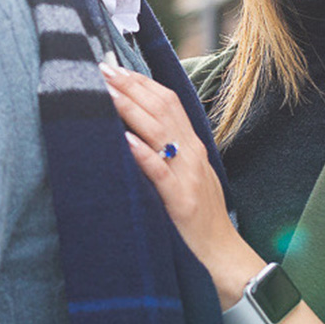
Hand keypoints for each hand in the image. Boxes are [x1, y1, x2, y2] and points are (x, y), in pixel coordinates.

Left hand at [99, 62, 263, 305]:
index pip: (167, 101)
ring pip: (158, 132)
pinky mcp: (180, 201)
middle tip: (101, 68)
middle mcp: (191, 153)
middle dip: (130, 86)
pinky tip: (124, 139)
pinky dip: (142, 153)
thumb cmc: (199, 219)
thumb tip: (136, 130)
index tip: (115, 66)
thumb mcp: (186, 176)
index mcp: (192, 146)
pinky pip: (160, 172)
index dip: (141, 82)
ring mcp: (188, 175)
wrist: (223, 256)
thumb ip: (168, 152)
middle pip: (161, 109)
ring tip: (105, 91)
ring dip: (130, 109)